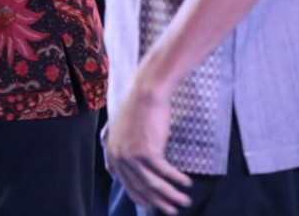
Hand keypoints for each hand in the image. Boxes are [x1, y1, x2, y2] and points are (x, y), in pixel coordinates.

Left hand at [103, 86, 192, 212]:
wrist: (145, 94)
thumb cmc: (137, 110)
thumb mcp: (121, 131)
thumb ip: (119, 150)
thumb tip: (115, 170)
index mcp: (111, 151)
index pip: (125, 182)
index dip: (138, 196)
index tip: (149, 204)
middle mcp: (119, 156)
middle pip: (141, 187)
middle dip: (158, 202)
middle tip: (172, 210)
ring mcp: (132, 155)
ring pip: (153, 184)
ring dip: (171, 195)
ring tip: (184, 201)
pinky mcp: (147, 151)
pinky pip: (165, 172)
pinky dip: (177, 179)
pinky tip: (186, 184)